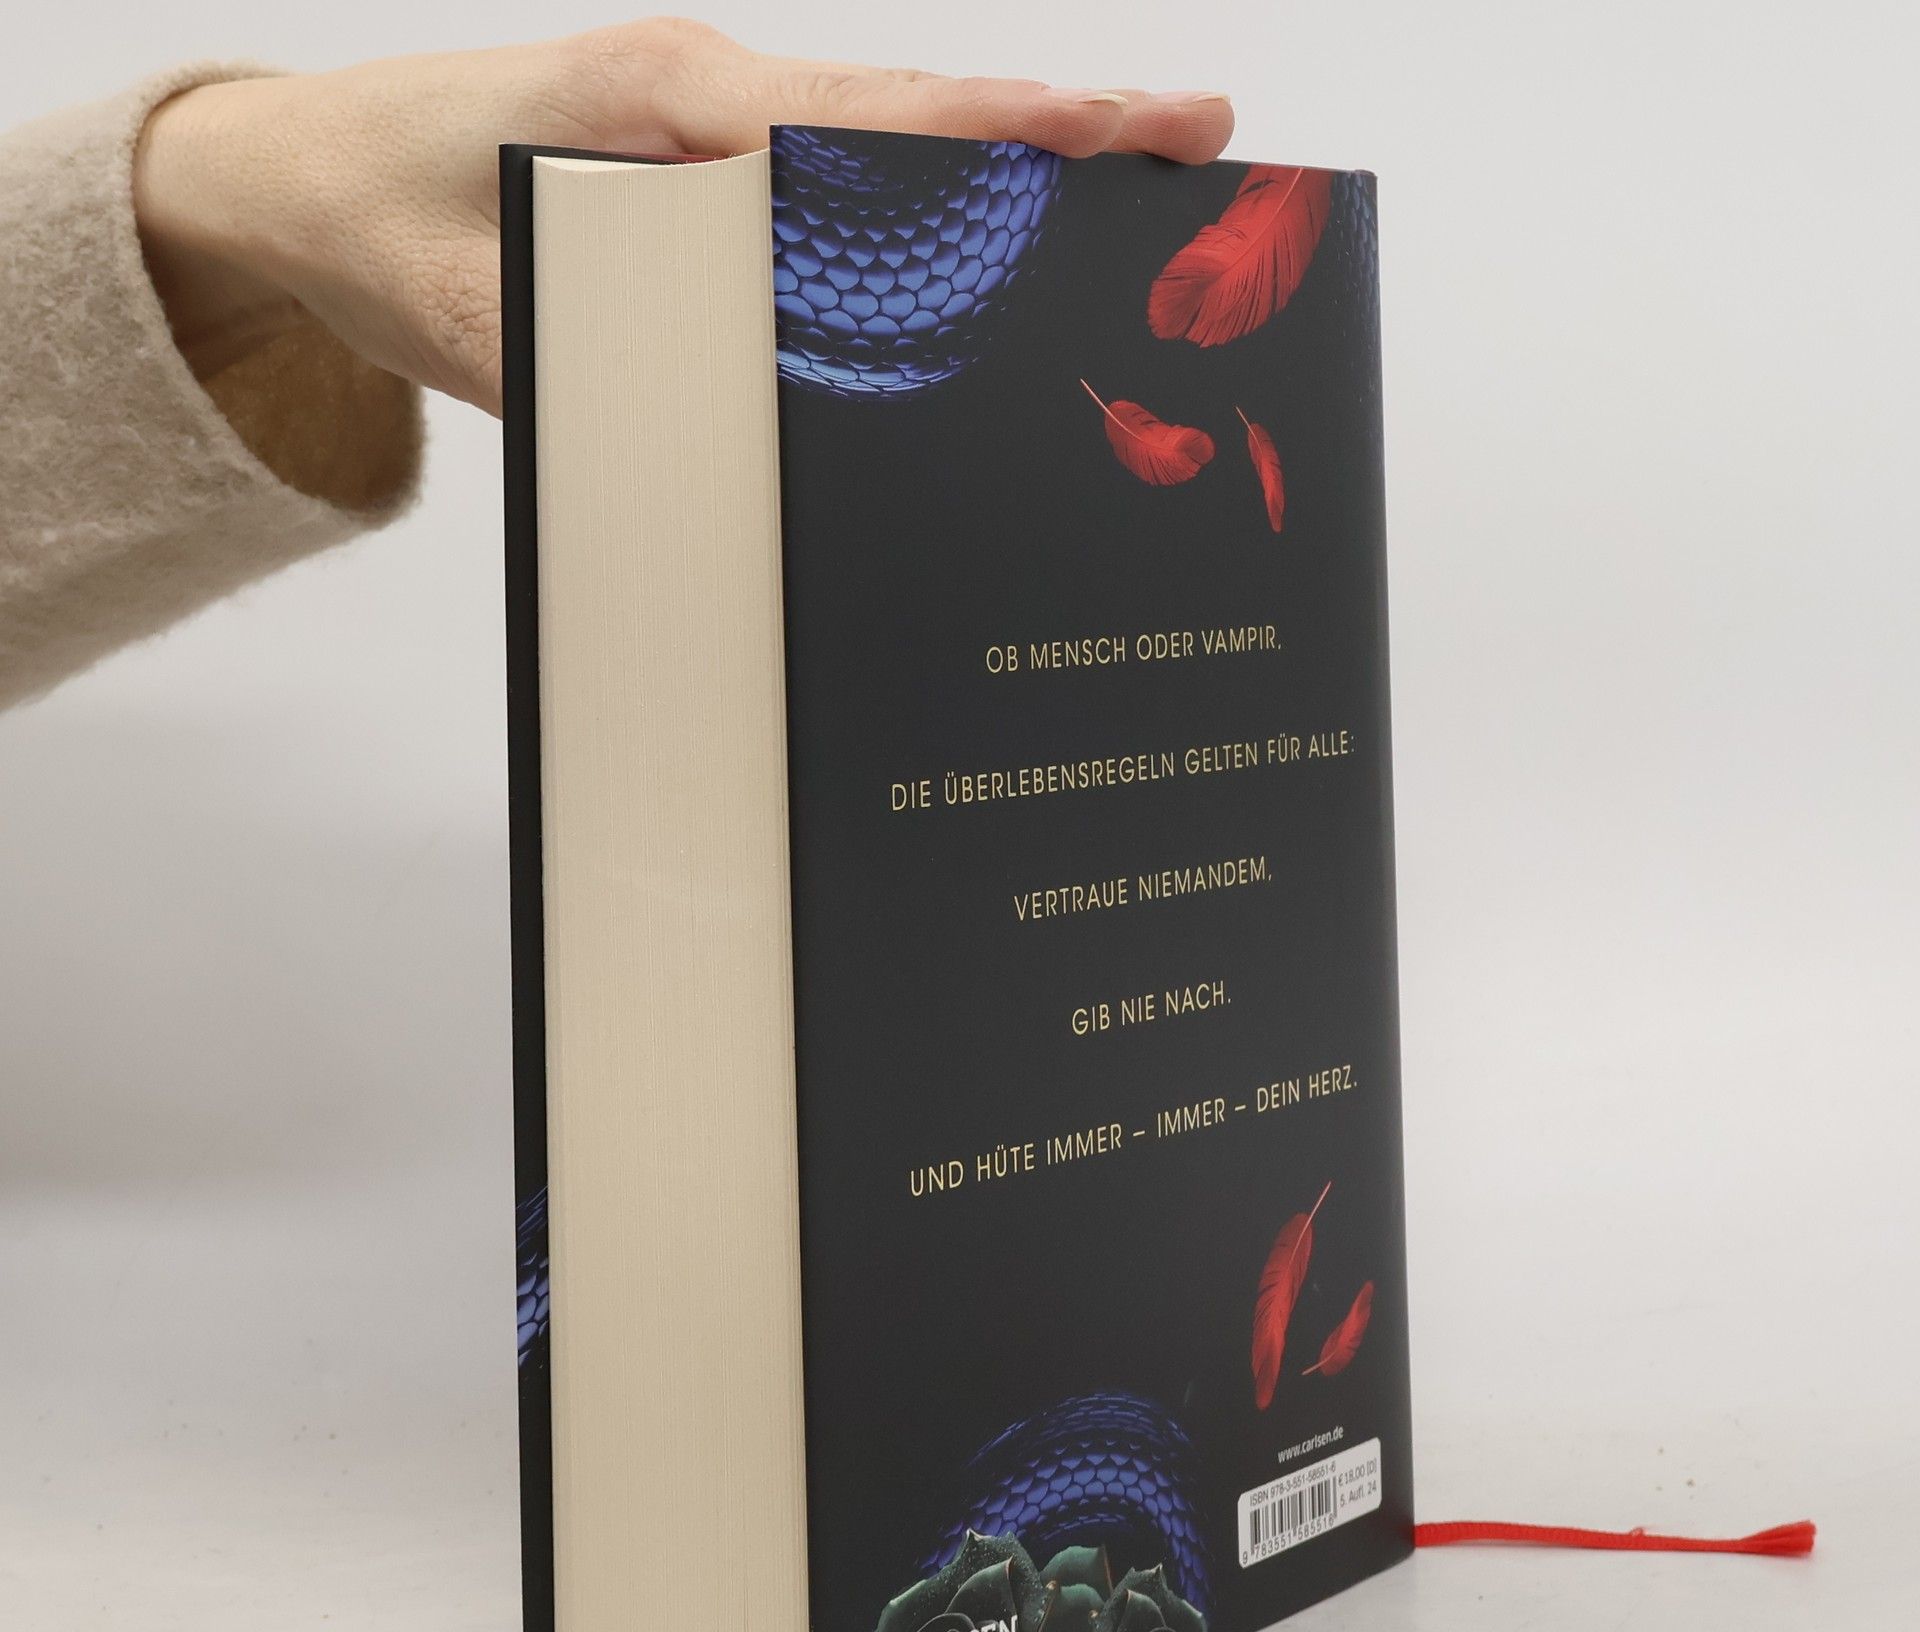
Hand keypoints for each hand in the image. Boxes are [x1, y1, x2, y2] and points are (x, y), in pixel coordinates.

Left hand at [133, 19, 1233, 416]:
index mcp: (666, 101)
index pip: (869, 119)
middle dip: (1062, 134)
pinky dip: (935, 203)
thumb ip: (588, 357)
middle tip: (1202, 141)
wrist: (306, 179)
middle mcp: (711, 98)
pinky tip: (996, 241)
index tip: (1125, 136)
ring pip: (893, 145)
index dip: (1004, 136)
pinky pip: (840, 184)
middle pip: (919, 115)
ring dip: (1012, 168)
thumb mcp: (465, 309)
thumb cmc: (380, 216)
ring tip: (1142, 189)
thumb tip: (716, 426)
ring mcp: (716, 130)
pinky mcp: (708, 172)